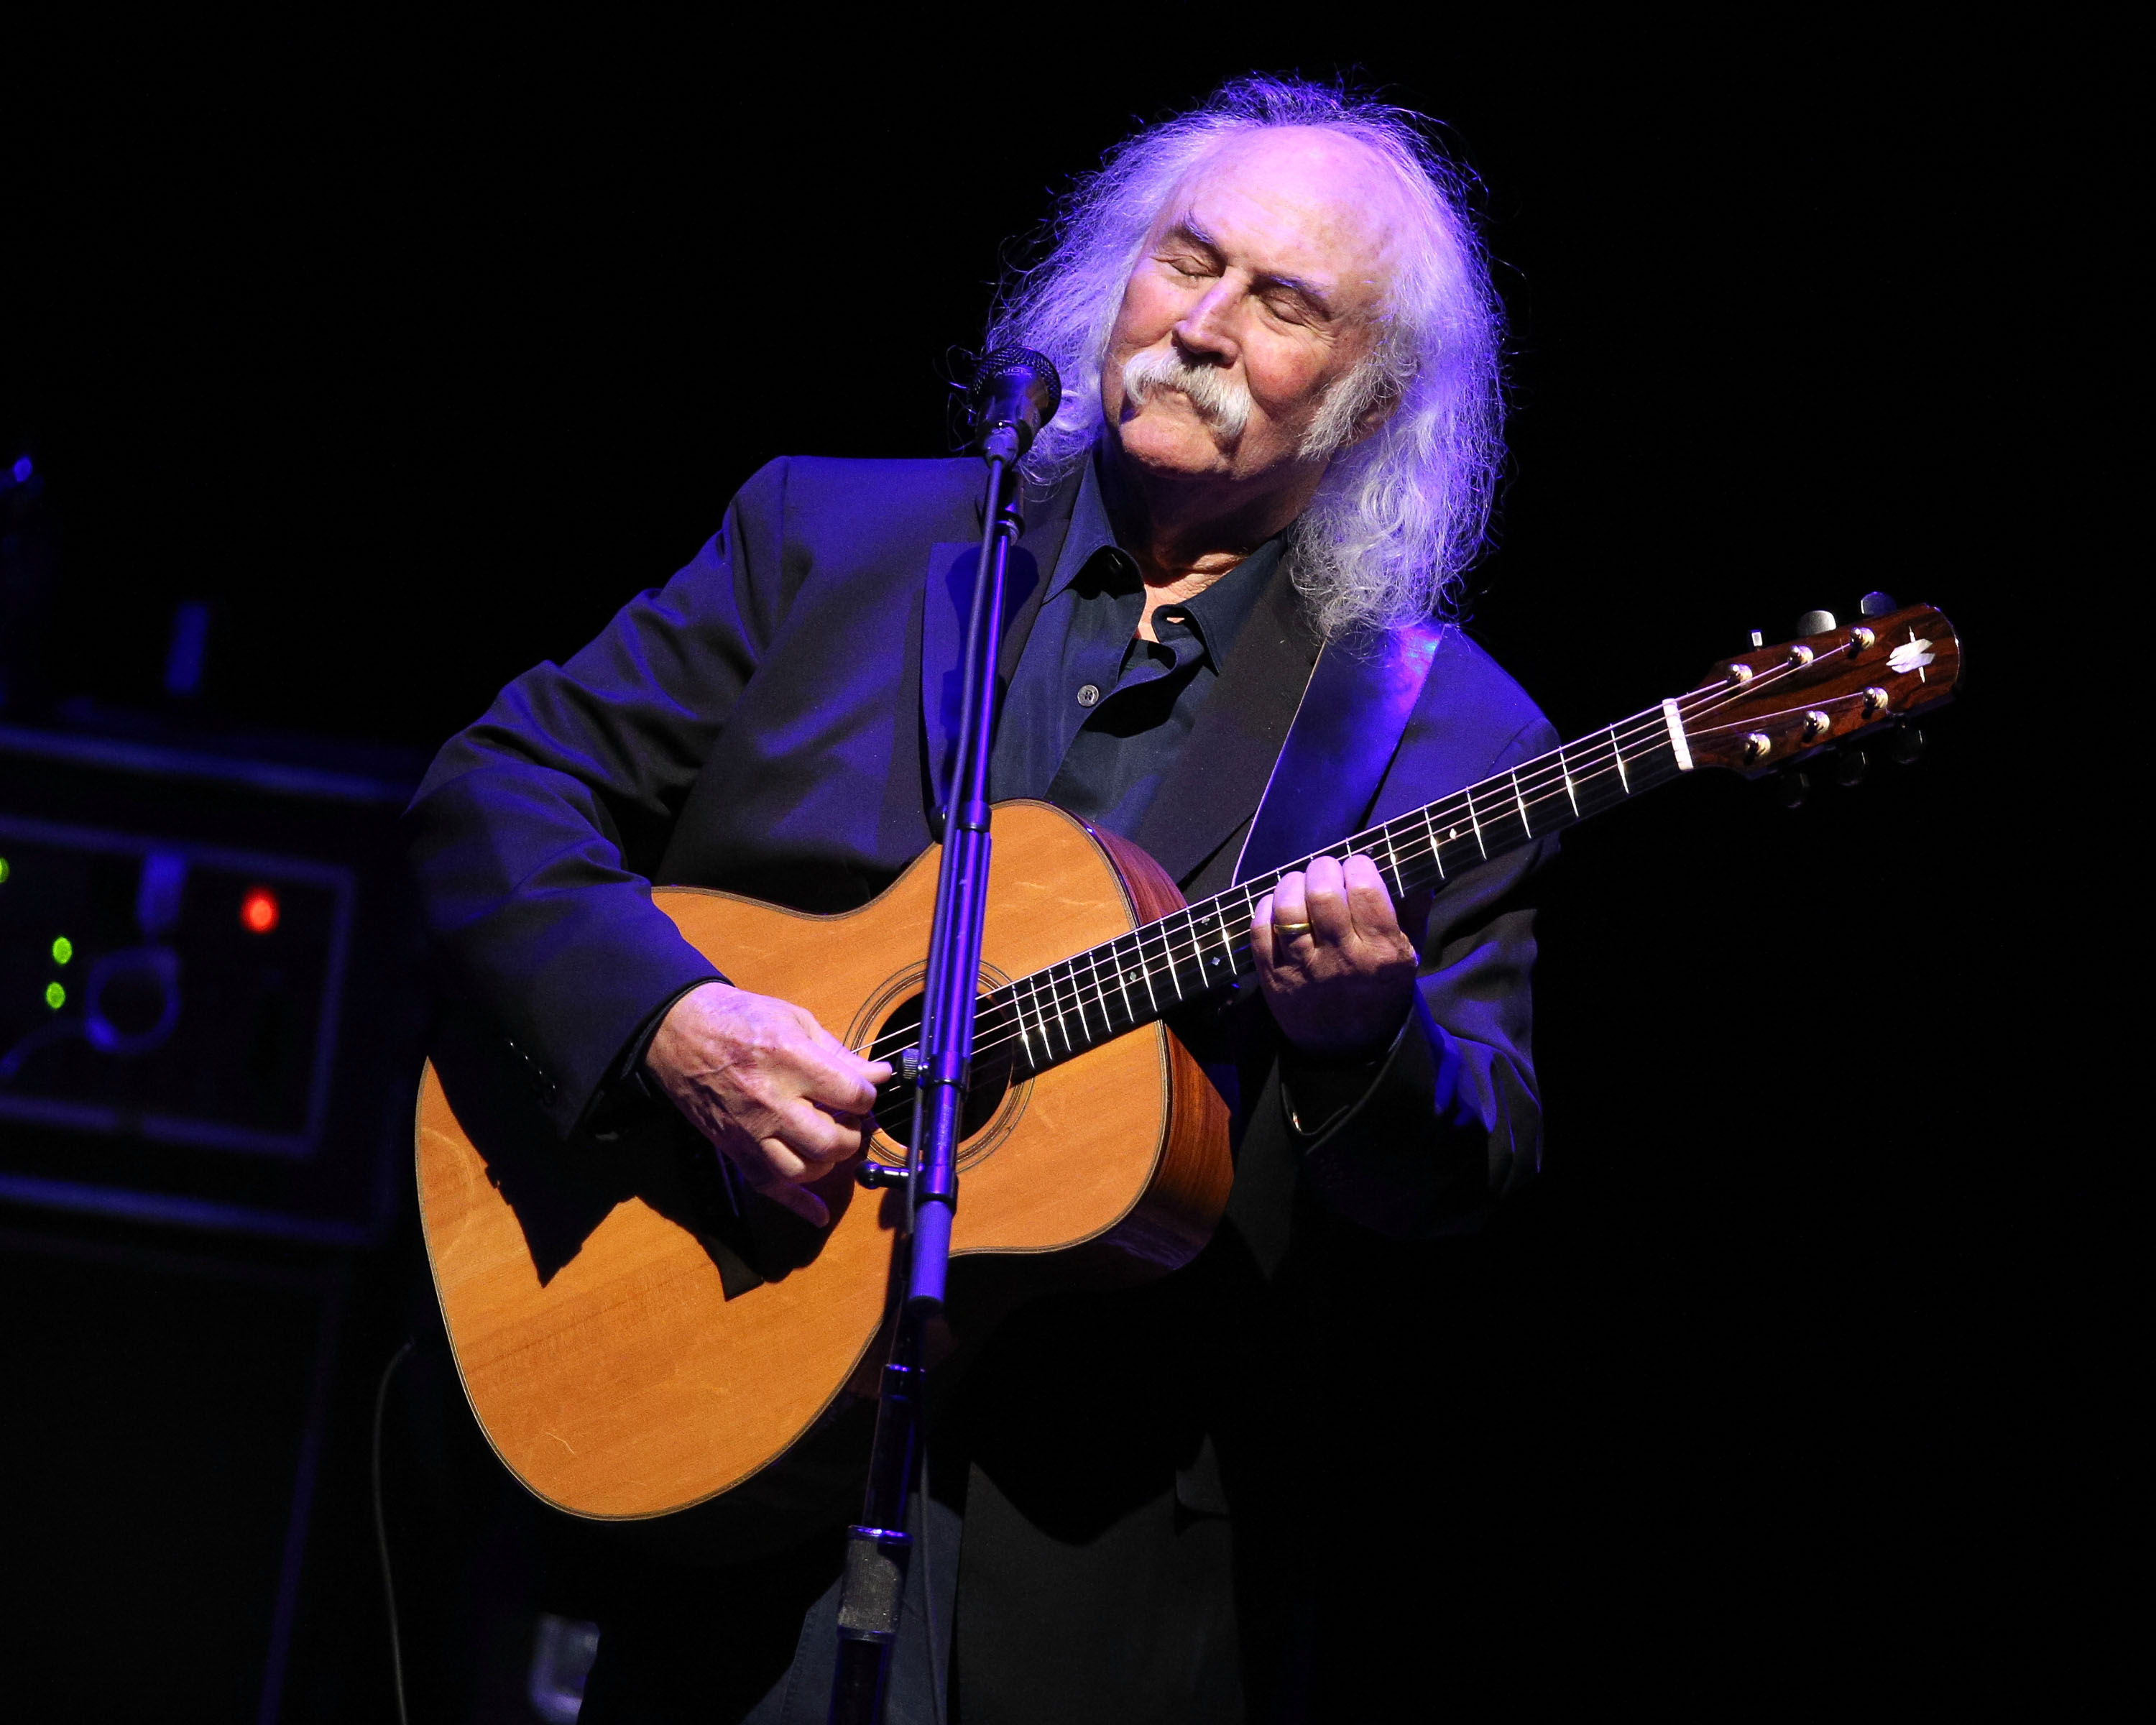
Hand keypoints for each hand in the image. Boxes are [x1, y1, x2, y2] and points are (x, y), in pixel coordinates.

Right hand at [643, 981, 891, 1226]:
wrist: (678, 1032)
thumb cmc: (738, 1018)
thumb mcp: (795, 1019)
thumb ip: (839, 1053)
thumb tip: (879, 1076)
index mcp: (788, 1060)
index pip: (851, 1095)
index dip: (867, 1095)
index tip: (863, 1090)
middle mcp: (770, 1101)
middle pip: (831, 1141)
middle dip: (851, 1133)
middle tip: (847, 1118)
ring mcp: (750, 1131)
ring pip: (804, 1170)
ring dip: (827, 1160)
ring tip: (826, 1138)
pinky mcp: (734, 1149)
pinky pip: (769, 1187)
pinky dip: (798, 1205)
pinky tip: (820, 1213)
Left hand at [1252, 853, 1423, 1059]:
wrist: (1349, 1049)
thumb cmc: (1381, 991)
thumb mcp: (1409, 955)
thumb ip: (1414, 912)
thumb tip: (1418, 873)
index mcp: (1382, 953)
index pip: (1365, 890)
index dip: (1359, 865)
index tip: (1358, 863)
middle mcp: (1342, 960)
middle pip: (1323, 893)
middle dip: (1323, 868)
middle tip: (1326, 870)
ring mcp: (1304, 970)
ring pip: (1287, 908)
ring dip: (1292, 883)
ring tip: (1300, 882)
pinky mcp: (1274, 979)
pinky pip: (1261, 930)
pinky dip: (1266, 908)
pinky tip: (1278, 905)